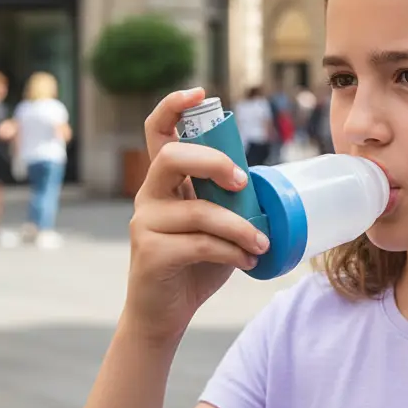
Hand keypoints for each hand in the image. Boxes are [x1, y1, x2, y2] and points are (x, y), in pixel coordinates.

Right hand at [123, 88, 269, 343]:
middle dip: (214, 162)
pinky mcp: (150, 253)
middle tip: (244, 183)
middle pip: (173, 157)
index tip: (201, 93)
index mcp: (165, 181)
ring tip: (262, 242)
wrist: (165, 314)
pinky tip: (248, 260)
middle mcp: (149, 195)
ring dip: (240, 227)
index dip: (173, 106)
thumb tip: (260, 179)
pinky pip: (199, 243)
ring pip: (198, 211)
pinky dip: (231, 251)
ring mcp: (145, 223)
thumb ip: (226, 199)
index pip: (157, 131)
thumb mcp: (215, 223)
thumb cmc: (194, 263)